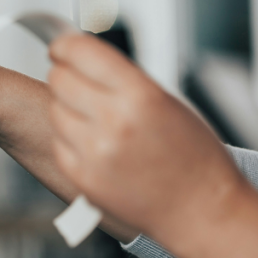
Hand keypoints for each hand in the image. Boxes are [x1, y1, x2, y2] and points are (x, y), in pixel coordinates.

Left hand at [44, 34, 250, 243]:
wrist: (202, 211)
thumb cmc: (194, 157)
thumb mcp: (167, 102)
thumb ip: (122, 79)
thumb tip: (83, 58)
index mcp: (140, 95)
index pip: (80, 52)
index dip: (64, 46)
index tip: (60, 47)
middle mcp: (114, 121)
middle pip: (60, 79)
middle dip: (65, 75)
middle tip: (77, 81)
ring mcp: (95, 152)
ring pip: (55, 109)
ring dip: (67, 107)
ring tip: (94, 118)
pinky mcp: (82, 177)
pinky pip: (58, 142)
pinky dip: (69, 138)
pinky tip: (94, 143)